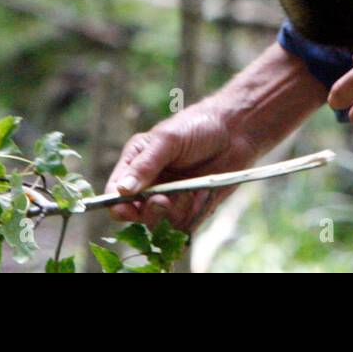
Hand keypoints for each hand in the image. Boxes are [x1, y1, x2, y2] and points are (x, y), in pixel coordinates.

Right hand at [106, 102, 257, 231]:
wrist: (236, 130)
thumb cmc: (198, 126)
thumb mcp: (168, 140)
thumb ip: (145, 165)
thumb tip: (121, 190)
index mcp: (136, 163)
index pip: (116, 193)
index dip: (119, 205)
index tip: (130, 207)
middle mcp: (151, 184)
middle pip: (137, 215)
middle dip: (150, 211)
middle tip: (164, 200)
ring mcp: (171, 198)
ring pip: (161, 224)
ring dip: (175, 212)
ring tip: (191, 191)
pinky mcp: (191, 208)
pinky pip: (185, 225)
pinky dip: (193, 213)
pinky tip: (203, 194)